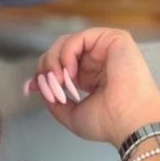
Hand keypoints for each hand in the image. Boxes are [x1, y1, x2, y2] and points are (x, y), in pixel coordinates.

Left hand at [22, 27, 159, 147]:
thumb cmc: (108, 123)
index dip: (41, 73)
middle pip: (59, 51)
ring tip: (58, 81)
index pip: (58, 65)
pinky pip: (79, 37)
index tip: (29, 88)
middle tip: (48, 86)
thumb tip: (37, 87)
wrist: (130, 123)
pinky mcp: (115, 39)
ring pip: (66, 42)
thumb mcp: (70, 113)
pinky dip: (67, 53)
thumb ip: (53, 100)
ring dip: (54, 61)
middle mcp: (97, 61)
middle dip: (46, 67)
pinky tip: (70, 72)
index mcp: (90, 77)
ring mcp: (105, 49)